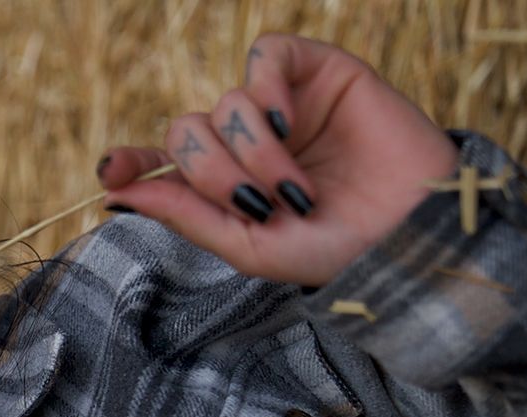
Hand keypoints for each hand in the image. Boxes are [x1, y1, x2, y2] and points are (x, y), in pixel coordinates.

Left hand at [96, 33, 459, 288]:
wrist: (410, 233)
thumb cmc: (338, 250)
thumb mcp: (251, 247)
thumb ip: (185, 216)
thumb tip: (117, 194)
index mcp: (227, 187)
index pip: (162, 162)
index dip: (132, 161)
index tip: (115, 172)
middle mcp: (247, 144)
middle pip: (186, 131)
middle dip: (210, 172)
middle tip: (257, 204)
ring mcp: (281, 106)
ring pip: (224, 104)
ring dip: (252, 152)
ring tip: (294, 189)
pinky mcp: (318, 73)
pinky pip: (265, 56)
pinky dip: (266, 90)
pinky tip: (288, 124)